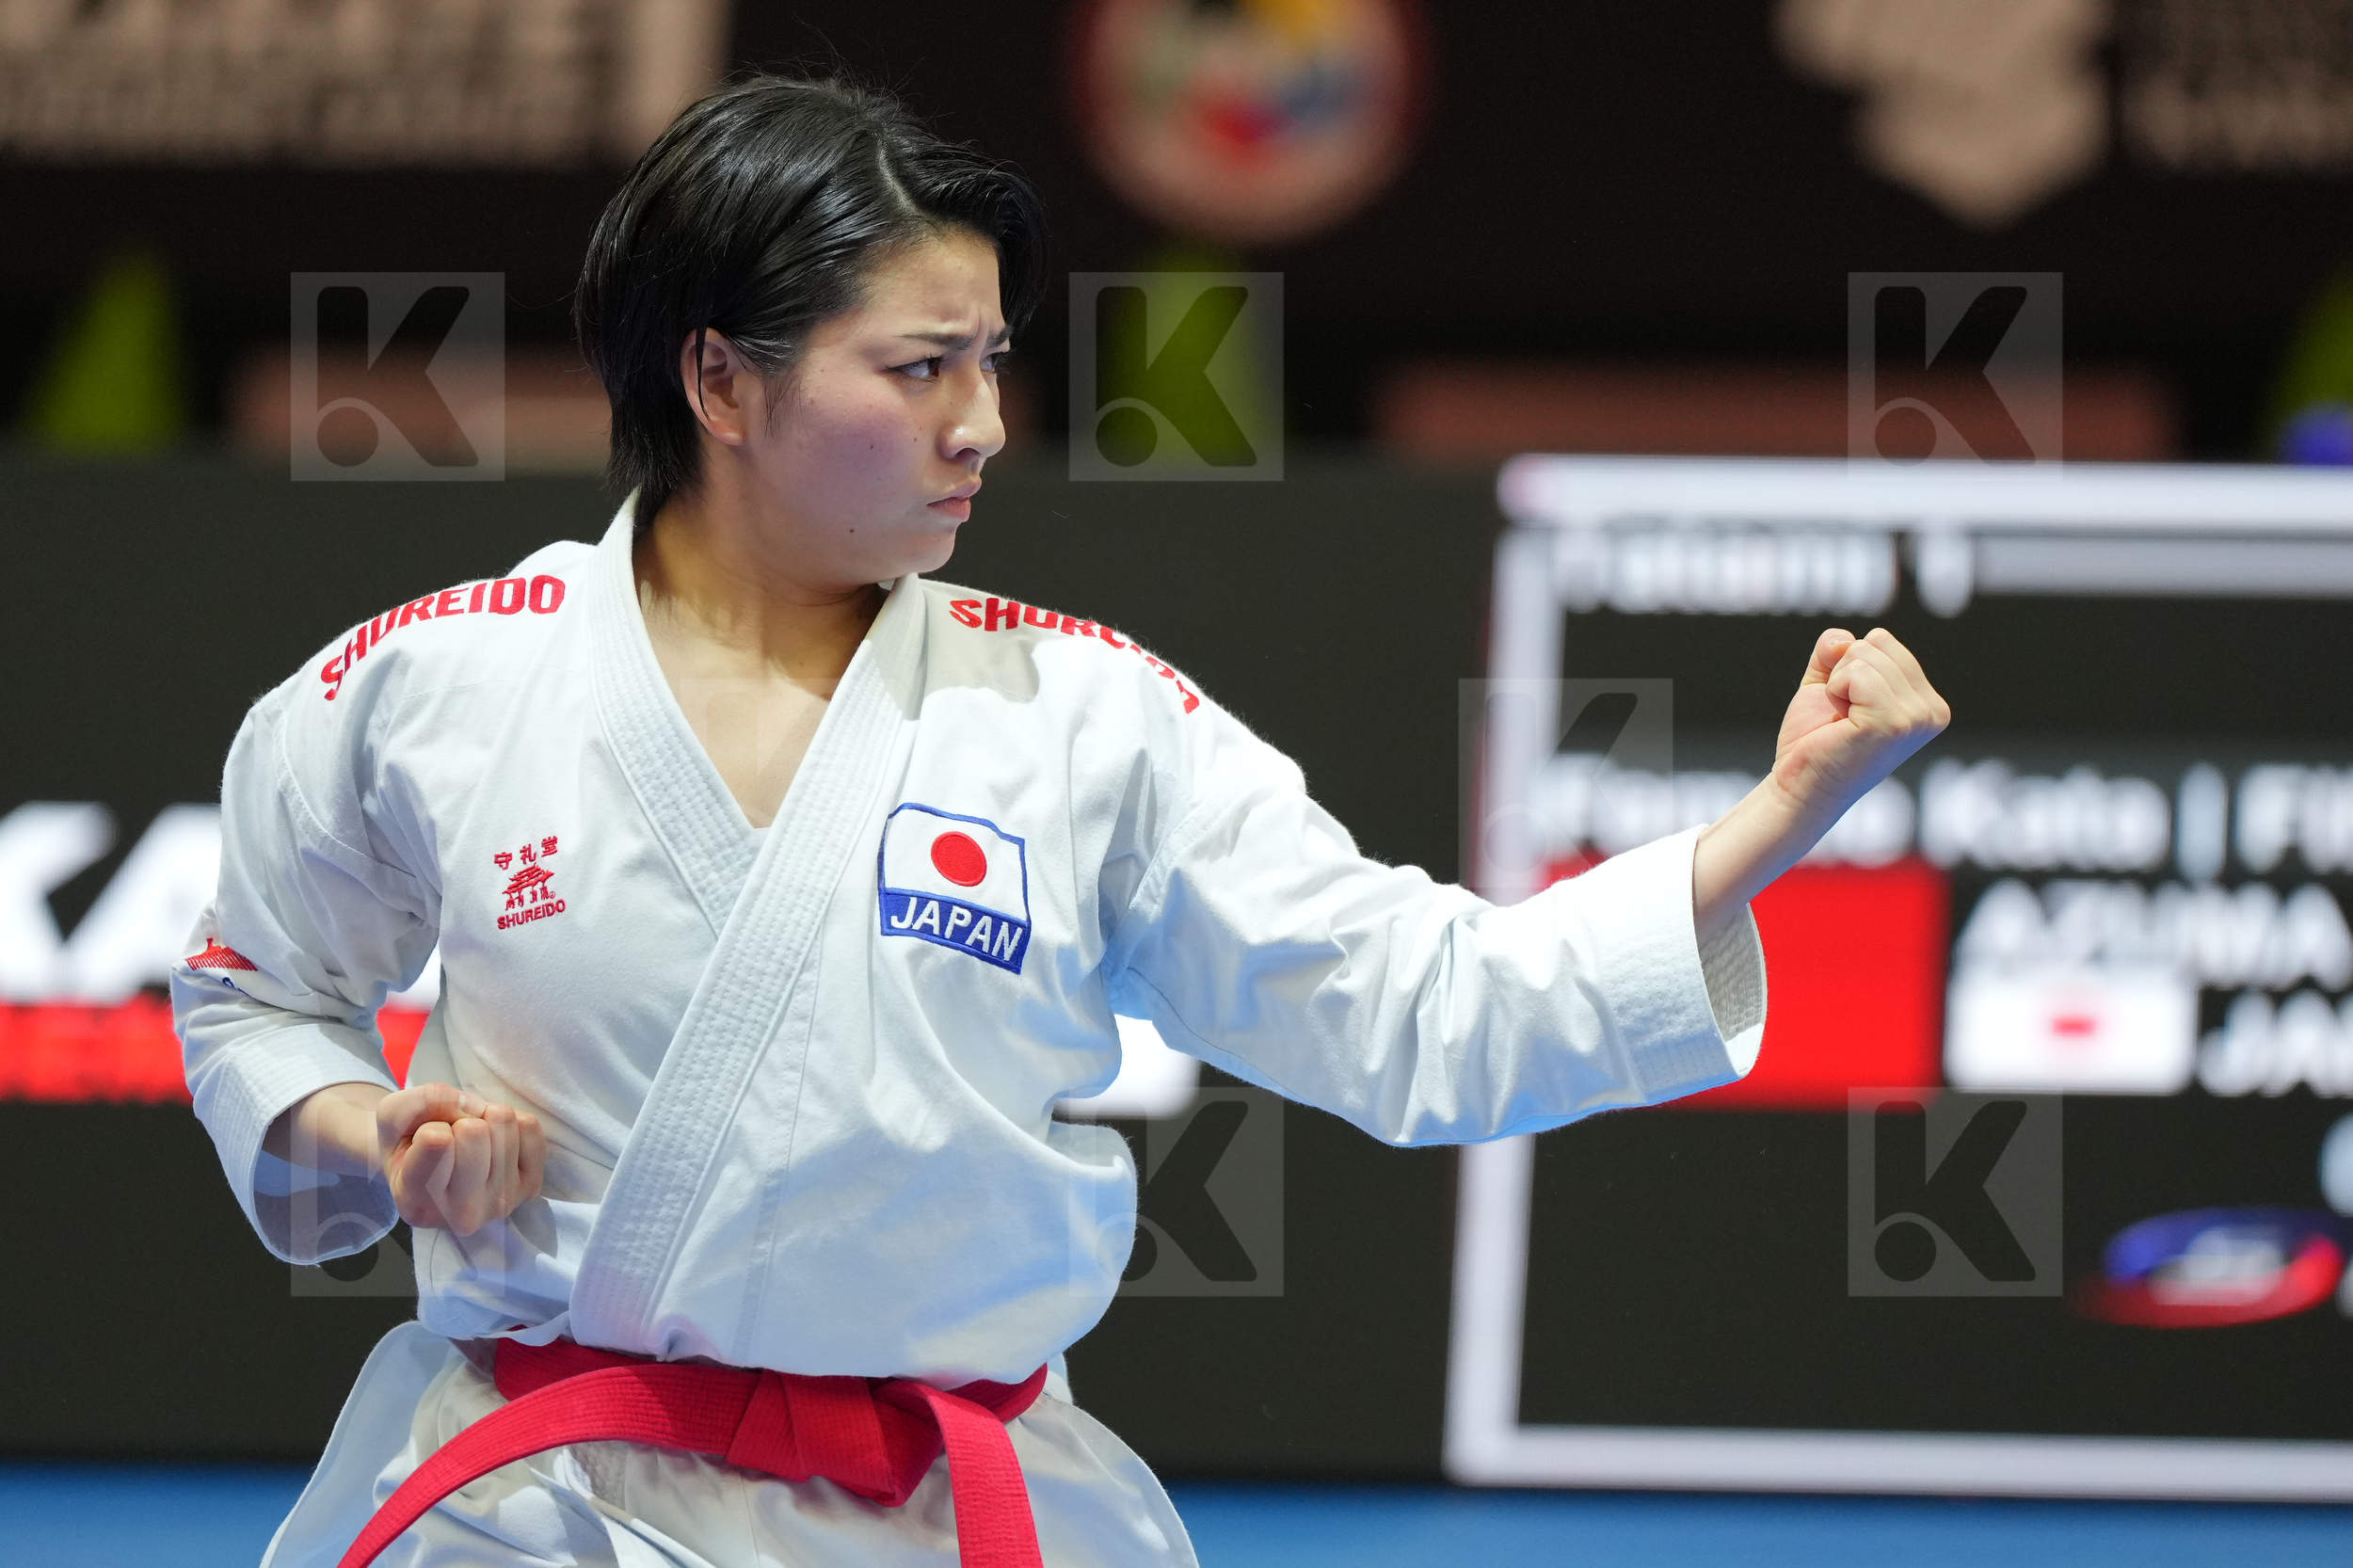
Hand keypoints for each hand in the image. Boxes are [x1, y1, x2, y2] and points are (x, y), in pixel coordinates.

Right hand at [377, 1082, 545, 1236]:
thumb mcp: (392, 1115)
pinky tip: (494, 1142)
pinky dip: (511, 1122)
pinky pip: (530, 1127)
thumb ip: (420, 1101)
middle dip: (460, 1121)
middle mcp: (461, 1216)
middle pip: (474, 1131)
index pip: (436, 1140)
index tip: (424, 1143)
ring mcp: (501, 1204)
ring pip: (504, 1123)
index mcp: (416, 1203)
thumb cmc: (409, 1143)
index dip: (430, 1126)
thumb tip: (474, 1107)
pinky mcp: (530, 1188)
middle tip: (451, 1140)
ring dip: (485, 1119)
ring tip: (470, 1142)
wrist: (436, 1172)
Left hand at [1692, 627, 1948, 940]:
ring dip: (1838, 684)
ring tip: (1841, 721)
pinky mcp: (1894, 723)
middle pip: (1877, 641)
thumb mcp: (1828, 682)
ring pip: (1864, 653)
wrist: (1798, 786)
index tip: (1848, 708)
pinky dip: (1835, 690)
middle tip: (1841, 715)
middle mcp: (1933, 712)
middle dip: (1843, 672)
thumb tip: (1843, 639)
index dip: (1848, 667)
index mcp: (1928, 702)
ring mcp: (1917, 719)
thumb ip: (1837, 650)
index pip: (1883, 641)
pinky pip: (1855, 672)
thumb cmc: (1815, 740)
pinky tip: (1840, 722)